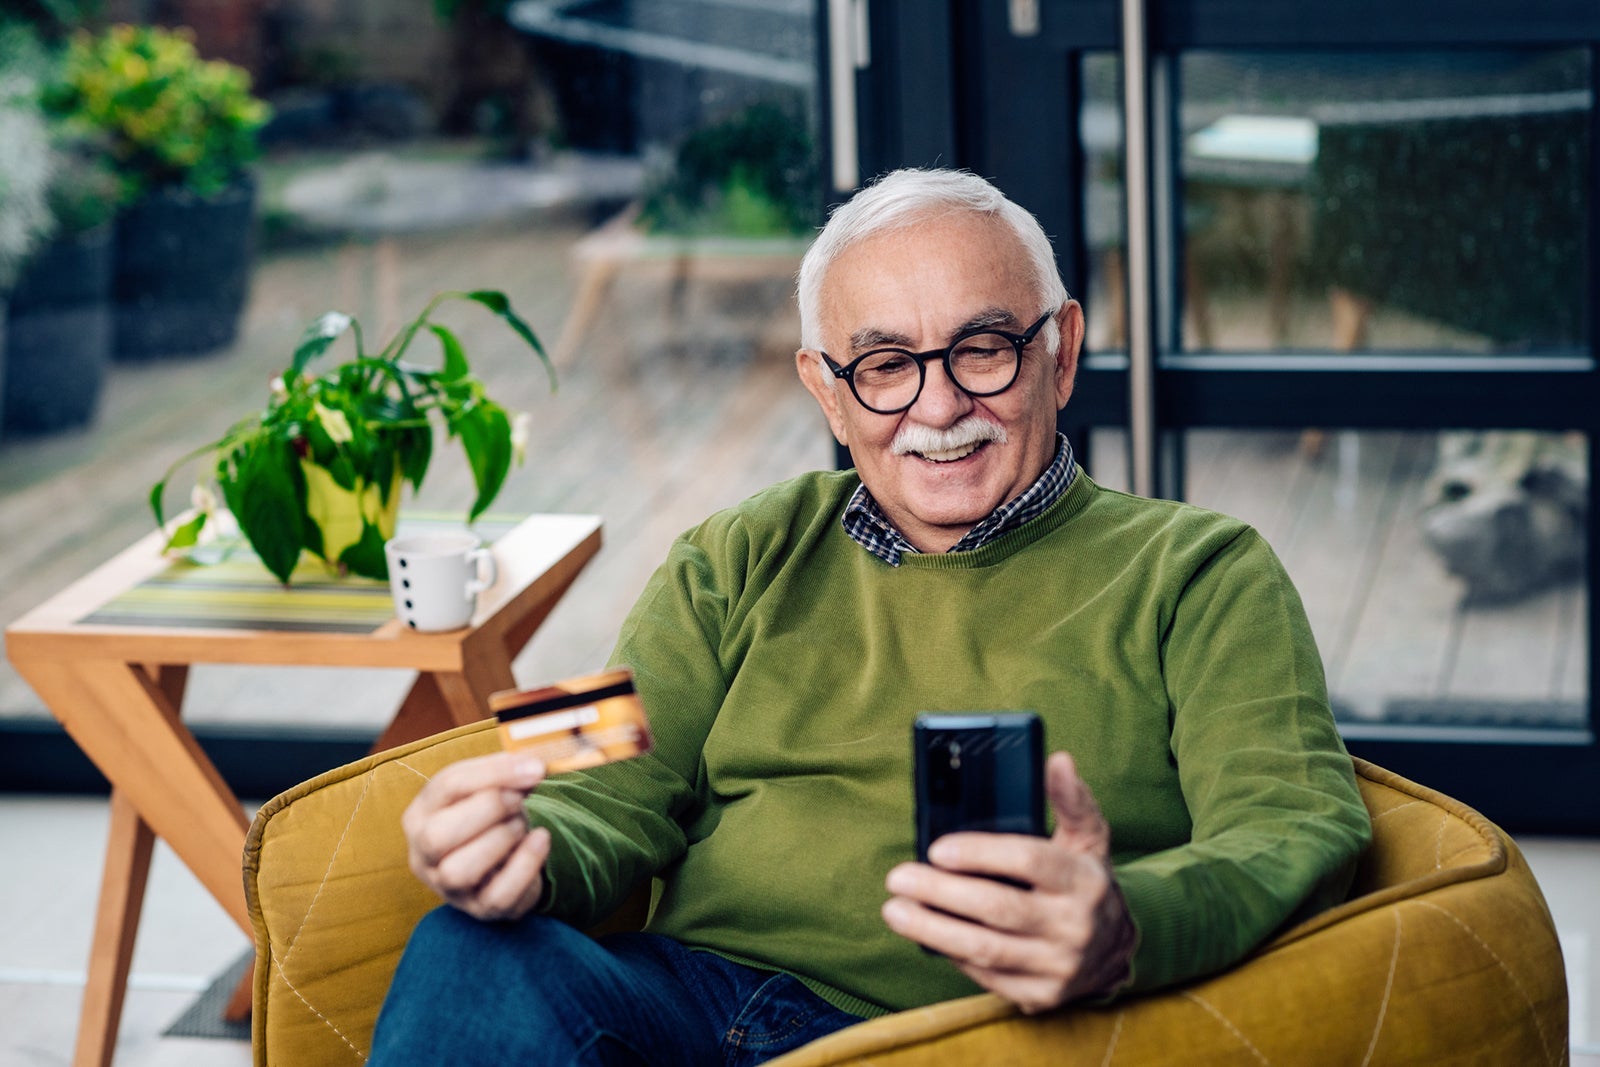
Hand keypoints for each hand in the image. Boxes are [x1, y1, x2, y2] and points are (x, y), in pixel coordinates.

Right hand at [401, 751, 551, 921]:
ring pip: (459, 871)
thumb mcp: (487, 788)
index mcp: (421, 814)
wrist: (502, 860)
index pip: (447, 786)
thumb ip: (504, 772)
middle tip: (519, 800)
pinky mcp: (479, 909)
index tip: (533, 769)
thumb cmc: (489, 817)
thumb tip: (532, 766)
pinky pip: (499, 896)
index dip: (494, 774)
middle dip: (488, 809)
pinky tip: (540, 840)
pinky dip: (525, 864)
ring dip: (501, 839)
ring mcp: (448, 887)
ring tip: (522, 823)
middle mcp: (423, 854)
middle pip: (437, 835)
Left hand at [883, 752, 1136, 1012]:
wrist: (1116, 951)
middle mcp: (1075, 925)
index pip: (1029, 860)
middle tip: (898, 877)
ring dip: (932, 929)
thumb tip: (1057, 760)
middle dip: (939, 892)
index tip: (936, 848)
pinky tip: (926, 934)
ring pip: (985, 949)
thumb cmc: (1085, 882)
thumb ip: (1070, 799)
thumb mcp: (1088, 838)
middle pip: (998, 908)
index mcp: (1084, 880)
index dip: (979, 853)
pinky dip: (951, 954)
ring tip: (895, 910)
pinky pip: (987, 975)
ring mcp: (1058, 966)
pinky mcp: (1041, 995)